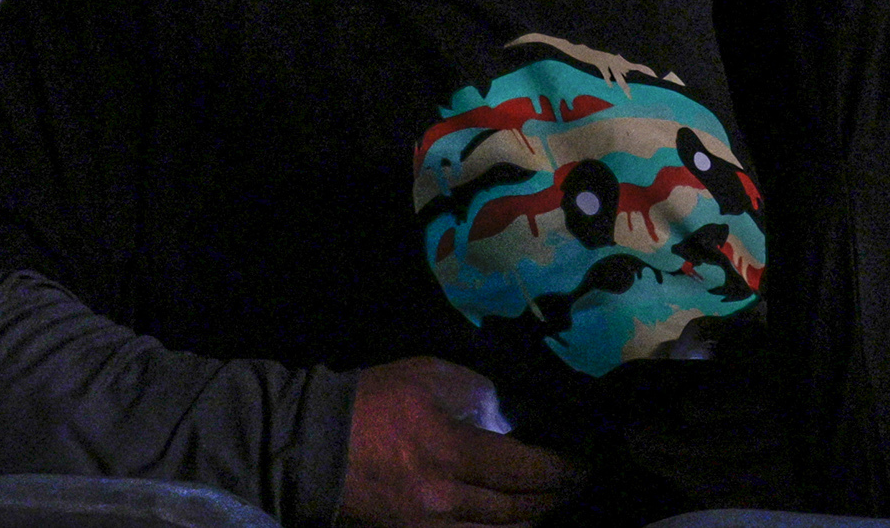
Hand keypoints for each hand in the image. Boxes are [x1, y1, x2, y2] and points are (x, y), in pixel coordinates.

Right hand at [339, 357, 580, 527]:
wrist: (308, 445)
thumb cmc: (373, 402)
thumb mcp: (430, 376)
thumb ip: (479, 393)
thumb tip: (513, 417)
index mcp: (450, 453)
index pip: (524, 471)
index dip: (561, 472)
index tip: (581, 465)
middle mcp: (444, 500)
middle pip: (518, 512)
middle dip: (554, 499)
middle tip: (576, 485)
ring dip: (530, 523)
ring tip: (549, 505)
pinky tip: (510, 524)